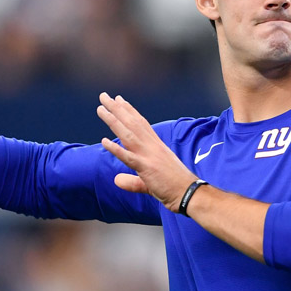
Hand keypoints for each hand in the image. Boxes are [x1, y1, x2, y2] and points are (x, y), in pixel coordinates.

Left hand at [96, 92, 197, 211]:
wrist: (190, 194)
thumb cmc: (175, 187)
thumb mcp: (149, 183)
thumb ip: (132, 181)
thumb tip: (117, 180)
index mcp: (156, 146)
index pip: (140, 124)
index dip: (129, 111)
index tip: (119, 99)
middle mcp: (152, 146)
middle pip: (132, 123)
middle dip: (117, 109)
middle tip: (104, 96)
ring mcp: (149, 156)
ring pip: (128, 134)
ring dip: (113, 120)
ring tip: (100, 109)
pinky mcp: (147, 168)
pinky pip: (128, 158)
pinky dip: (116, 149)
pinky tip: (104, 141)